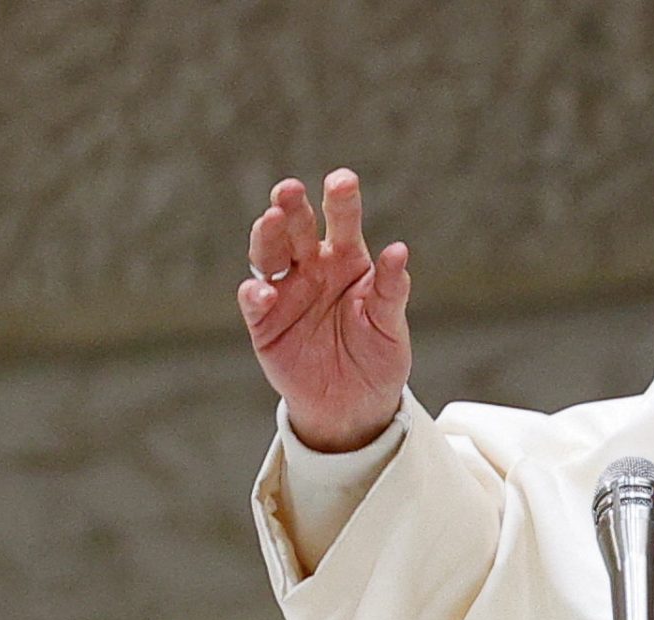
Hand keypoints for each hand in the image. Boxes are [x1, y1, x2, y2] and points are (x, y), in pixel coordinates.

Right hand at [237, 168, 411, 452]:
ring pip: (268, 254)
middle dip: (292, 207)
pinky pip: (255, 302)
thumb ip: (390, 291)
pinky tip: (266, 291)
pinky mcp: (265, 323)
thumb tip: (398, 251)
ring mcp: (286, 292)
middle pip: (296, 228)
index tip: (343, 180)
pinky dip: (256, 294)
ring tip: (272, 220)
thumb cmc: (377, 355)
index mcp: (346, 260)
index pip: (342, 222)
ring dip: (267, 236)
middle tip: (291, 189)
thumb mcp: (390, 325)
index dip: (341, 200)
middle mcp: (312, 268)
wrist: (355, 404)